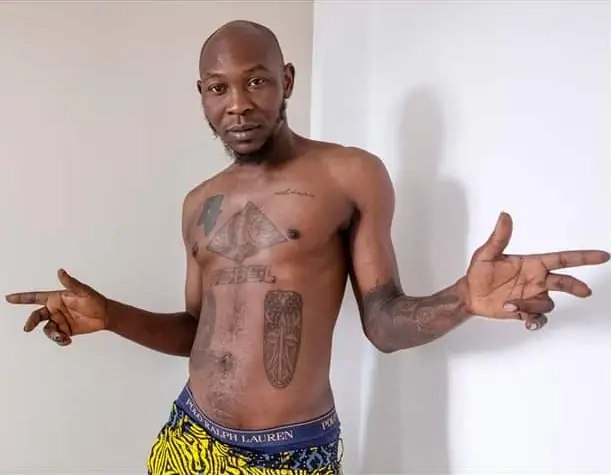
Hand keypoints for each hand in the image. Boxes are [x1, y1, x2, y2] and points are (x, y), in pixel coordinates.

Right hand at [5, 268, 107, 345]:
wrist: (105, 315)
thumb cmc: (94, 300)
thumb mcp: (83, 291)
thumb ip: (71, 283)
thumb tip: (60, 271)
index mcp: (55, 298)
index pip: (35, 297)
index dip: (21, 298)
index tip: (8, 298)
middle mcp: (55, 310)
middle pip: (36, 316)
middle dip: (31, 322)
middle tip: (28, 328)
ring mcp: (59, 321)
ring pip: (47, 329)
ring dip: (52, 334)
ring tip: (62, 337)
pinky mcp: (65, 331)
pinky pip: (57, 337)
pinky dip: (60, 341)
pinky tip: (67, 341)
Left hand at [465, 212, 609, 330]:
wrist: (470, 294)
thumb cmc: (479, 272)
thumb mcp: (486, 254)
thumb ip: (498, 237)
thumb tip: (504, 215)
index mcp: (532, 264)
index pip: (562, 259)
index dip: (583, 257)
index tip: (603, 256)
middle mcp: (536, 280)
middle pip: (564, 282)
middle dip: (575, 286)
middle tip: (584, 291)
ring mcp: (533, 296)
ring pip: (547, 304)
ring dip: (530, 306)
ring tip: (509, 303)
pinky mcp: (526, 311)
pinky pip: (539, 319)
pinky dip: (534, 322)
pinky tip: (525, 322)